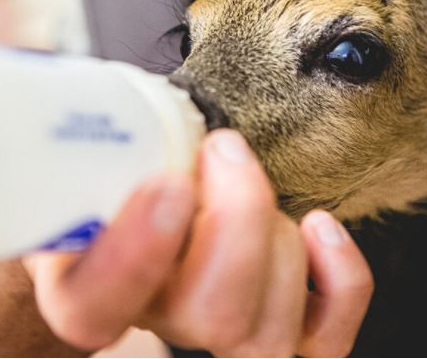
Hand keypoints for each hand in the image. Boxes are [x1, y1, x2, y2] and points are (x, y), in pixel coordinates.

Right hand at [24, 129, 372, 356]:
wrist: (150, 206)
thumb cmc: (123, 174)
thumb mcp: (85, 153)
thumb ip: (90, 142)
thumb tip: (101, 93)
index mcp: (87, 285)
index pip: (94, 308)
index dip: (134, 256)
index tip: (168, 183)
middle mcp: (160, 320)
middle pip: (212, 317)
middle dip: (239, 218)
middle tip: (223, 148)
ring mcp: (226, 335)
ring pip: (271, 330)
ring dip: (277, 234)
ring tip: (247, 180)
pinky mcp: (285, 334)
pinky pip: (329, 338)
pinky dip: (341, 278)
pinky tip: (319, 226)